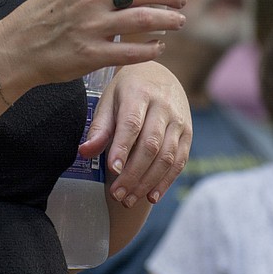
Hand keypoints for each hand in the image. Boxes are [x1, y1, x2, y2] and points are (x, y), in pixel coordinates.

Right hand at [0, 0, 186, 97]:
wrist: (13, 49)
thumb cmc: (37, 19)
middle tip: (181, 1)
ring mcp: (93, 27)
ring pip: (147, 19)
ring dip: (169, 20)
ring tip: (178, 22)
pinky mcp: (92, 55)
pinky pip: (134, 51)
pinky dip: (152, 48)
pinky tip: (158, 47)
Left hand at [80, 62, 191, 208]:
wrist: (159, 74)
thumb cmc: (127, 90)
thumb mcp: (109, 99)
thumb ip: (99, 127)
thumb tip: (84, 152)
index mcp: (139, 93)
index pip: (132, 124)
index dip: (122, 148)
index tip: (112, 169)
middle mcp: (163, 106)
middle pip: (151, 145)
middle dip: (133, 174)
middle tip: (117, 194)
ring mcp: (179, 120)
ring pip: (167, 156)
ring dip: (148, 182)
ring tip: (129, 199)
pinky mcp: (188, 133)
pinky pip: (180, 161)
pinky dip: (165, 181)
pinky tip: (151, 196)